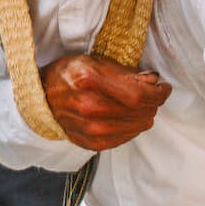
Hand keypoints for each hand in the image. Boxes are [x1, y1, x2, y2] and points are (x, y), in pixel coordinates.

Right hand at [39, 54, 171, 151]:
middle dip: (153, 102)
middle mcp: (90, 108)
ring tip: (137, 104)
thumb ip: (124, 71)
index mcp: (90, 82)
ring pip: (138, 126)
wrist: (40, 100)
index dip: (158, 93)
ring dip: (144, 114)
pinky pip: (127, 138)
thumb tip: (152, 80)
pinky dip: (132, 126)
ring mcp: (91, 129)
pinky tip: (126, 116)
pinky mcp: (92, 143)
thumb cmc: (67, 76)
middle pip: (141, 111)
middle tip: (151, 93)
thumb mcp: (92, 62)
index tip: (164, 87)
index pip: (139, 94)